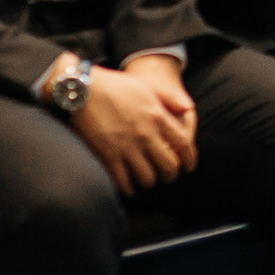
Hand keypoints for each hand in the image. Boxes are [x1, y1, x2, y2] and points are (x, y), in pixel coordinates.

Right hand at [64, 56, 197, 194]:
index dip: (190, 158)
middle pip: (169, 165)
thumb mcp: (148, 87)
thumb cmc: (116, 86)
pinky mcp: (108, 155)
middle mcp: (145, 134)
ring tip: (147, 180)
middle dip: (170, 175)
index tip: (189, 166)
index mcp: (158, 117)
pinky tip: (129, 187)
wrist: (84, 91)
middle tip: (167, 177)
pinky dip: (128, 188)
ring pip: (148, 177)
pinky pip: (123, 181)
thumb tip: (188, 109)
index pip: (183, 143)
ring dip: (150, 181)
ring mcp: (126, 147)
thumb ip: (171, 98)